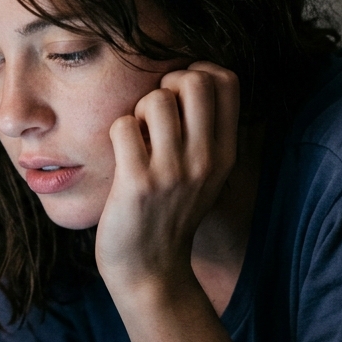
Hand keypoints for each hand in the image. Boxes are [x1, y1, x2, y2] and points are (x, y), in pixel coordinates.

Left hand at [95, 61, 239, 291]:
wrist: (149, 269)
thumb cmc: (168, 212)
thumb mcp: (204, 173)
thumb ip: (204, 130)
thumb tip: (191, 74)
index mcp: (225, 152)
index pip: (226, 80)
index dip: (197, 72)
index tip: (178, 94)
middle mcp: (206, 159)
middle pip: (194, 80)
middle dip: (165, 84)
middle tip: (152, 114)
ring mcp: (173, 172)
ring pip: (155, 100)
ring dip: (137, 111)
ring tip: (136, 138)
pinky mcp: (139, 184)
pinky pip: (123, 126)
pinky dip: (116, 133)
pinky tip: (120, 156)